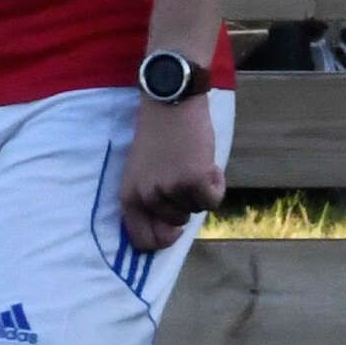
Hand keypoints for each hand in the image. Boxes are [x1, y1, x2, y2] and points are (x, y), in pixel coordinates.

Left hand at [118, 96, 225, 255]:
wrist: (170, 104)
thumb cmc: (157, 136)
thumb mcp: (141, 172)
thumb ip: (150, 199)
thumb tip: (170, 231)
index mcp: (129, 196)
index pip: (142, 240)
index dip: (162, 240)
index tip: (174, 231)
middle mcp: (147, 197)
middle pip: (176, 223)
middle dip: (185, 203)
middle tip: (182, 174)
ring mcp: (171, 190)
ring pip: (196, 209)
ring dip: (200, 190)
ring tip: (191, 161)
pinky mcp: (194, 180)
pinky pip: (213, 200)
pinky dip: (216, 184)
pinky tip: (207, 163)